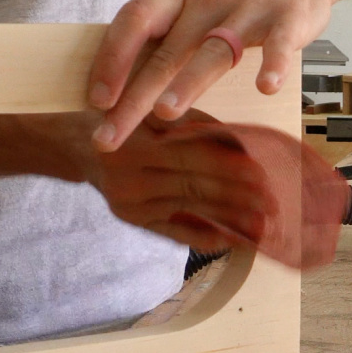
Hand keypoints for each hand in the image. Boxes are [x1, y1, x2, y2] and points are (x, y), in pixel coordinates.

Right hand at [63, 110, 277, 252]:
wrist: (78, 146)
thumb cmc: (125, 120)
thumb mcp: (154, 112)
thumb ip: (194, 124)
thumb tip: (242, 143)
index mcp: (136, 145)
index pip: (191, 158)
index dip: (228, 166)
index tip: (262, 173)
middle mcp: (129, 179)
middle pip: (194, 188)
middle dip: (237, 196)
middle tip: (273, 203)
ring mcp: (130, 205)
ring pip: (189, 211)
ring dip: (228, 220)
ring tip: (262, 224)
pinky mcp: (132, 221)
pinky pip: (174, 233)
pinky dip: (204, 237)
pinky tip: (231, 240)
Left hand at [86, 0, 338, 151]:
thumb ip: (162, 26)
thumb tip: (116, 75)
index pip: (134, 21)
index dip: (111, 60)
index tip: (96, 100)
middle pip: (165, 51)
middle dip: (135, 96)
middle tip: (110, 135)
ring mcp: (249, 7)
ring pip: (214, 49)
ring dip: (188, 81)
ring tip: (165, 111)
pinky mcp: (289, 17)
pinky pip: (279, 44)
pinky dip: (274, 65)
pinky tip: (265, 87)